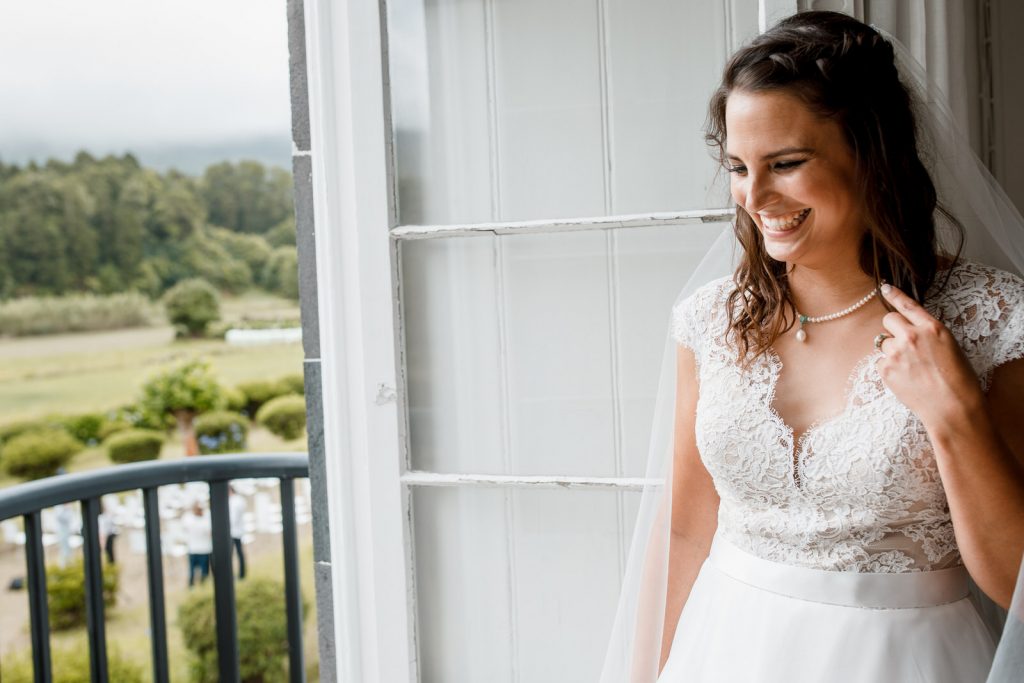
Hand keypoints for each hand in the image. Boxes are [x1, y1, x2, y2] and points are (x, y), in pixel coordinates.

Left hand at [876, 284, 983, 427]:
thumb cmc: (958, 380)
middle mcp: (912, 336)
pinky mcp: (886, 369)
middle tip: (905, 345)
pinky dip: (888, 368)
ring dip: (891, 350)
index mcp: (933, 328)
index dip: (895, 295)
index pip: (908, 306)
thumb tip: (909, 330)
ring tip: (910, 367)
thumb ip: (928, 334)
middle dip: (893, 329)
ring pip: (883, 342)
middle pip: (888, 320)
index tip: (885, 287)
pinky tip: (904, 378)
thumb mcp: (950, 347)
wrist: (953, 407)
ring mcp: (896, 352)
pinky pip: (879, 362)